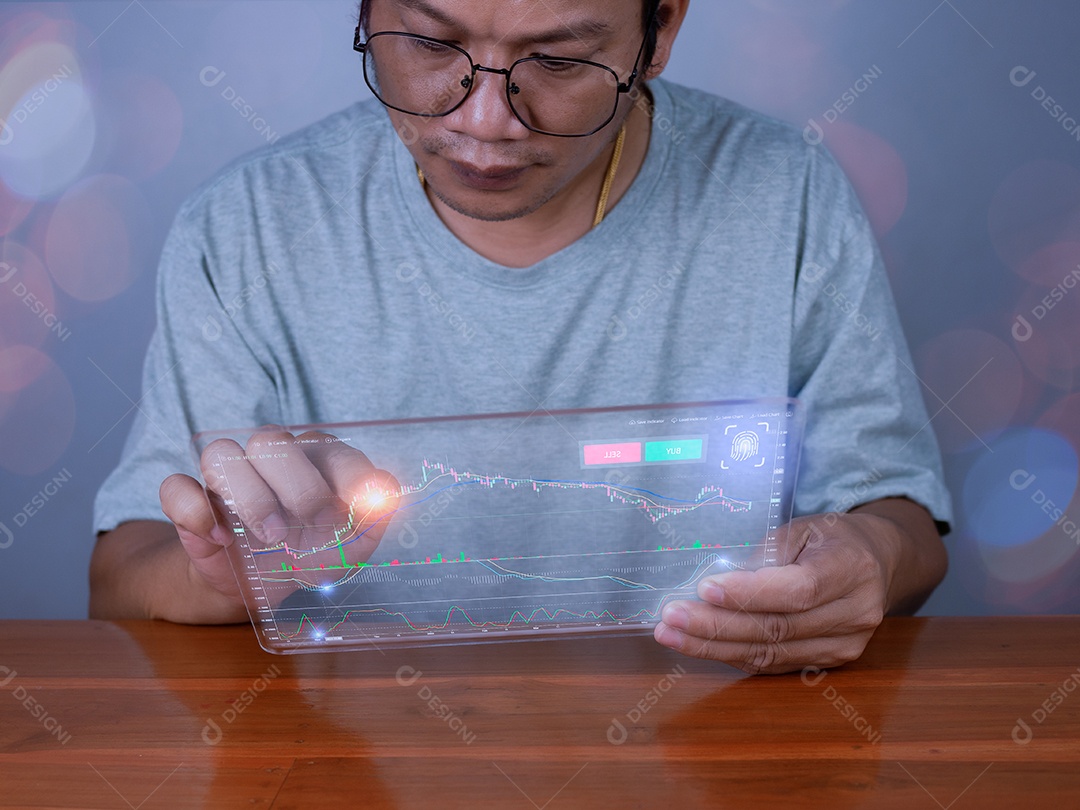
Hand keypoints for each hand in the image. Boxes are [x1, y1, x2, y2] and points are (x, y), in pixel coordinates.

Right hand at [160, 429, 398, 607]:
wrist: (262, 586)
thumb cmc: (312, 553)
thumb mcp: (349, 547)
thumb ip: (373, 520)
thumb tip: (388, 493)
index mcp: (314, 460)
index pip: (331, 447)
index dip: (349, 473)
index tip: (361, 505)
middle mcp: (270, 459)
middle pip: (271, 439)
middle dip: (297, 485)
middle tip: (309, 524)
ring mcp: (227, 478)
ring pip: (221, 453)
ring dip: (250, 496)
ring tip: (270, 536)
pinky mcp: (191, 502)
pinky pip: (176, 487)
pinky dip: (196, 511)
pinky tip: (218, 538)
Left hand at [653, 511, 904, 673]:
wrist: (876, 562)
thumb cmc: (831, 538)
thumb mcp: (801, 527)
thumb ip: (766, 554)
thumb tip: (718, 581)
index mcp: (851, 569)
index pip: (797, 590)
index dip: (749, 593)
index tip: (704, 588)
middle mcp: (855, 613)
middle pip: (778, 627)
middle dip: (716, 625)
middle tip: (671, 618)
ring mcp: (845, 645)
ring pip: (770, 652)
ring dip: (714, 647)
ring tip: (671, 634)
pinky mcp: (829, 663)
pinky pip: (772, 663)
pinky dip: (731, 655)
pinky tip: (698, 645)